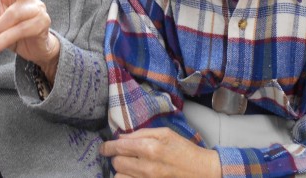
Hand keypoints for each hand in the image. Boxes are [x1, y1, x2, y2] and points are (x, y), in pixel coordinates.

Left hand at [99, 128, 220, 177]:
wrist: (201, 171)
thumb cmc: (184, 150)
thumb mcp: (165, 133)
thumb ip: (141, 133)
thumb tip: (121, 136)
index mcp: (150, 148)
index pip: (119, 147)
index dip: (108, 147)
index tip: (104, 147)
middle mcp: (146, 167)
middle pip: (117, 163)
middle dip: (117, 158)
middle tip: (124, 155)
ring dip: (121, 171)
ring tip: (129, 167)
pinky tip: (133, 174)